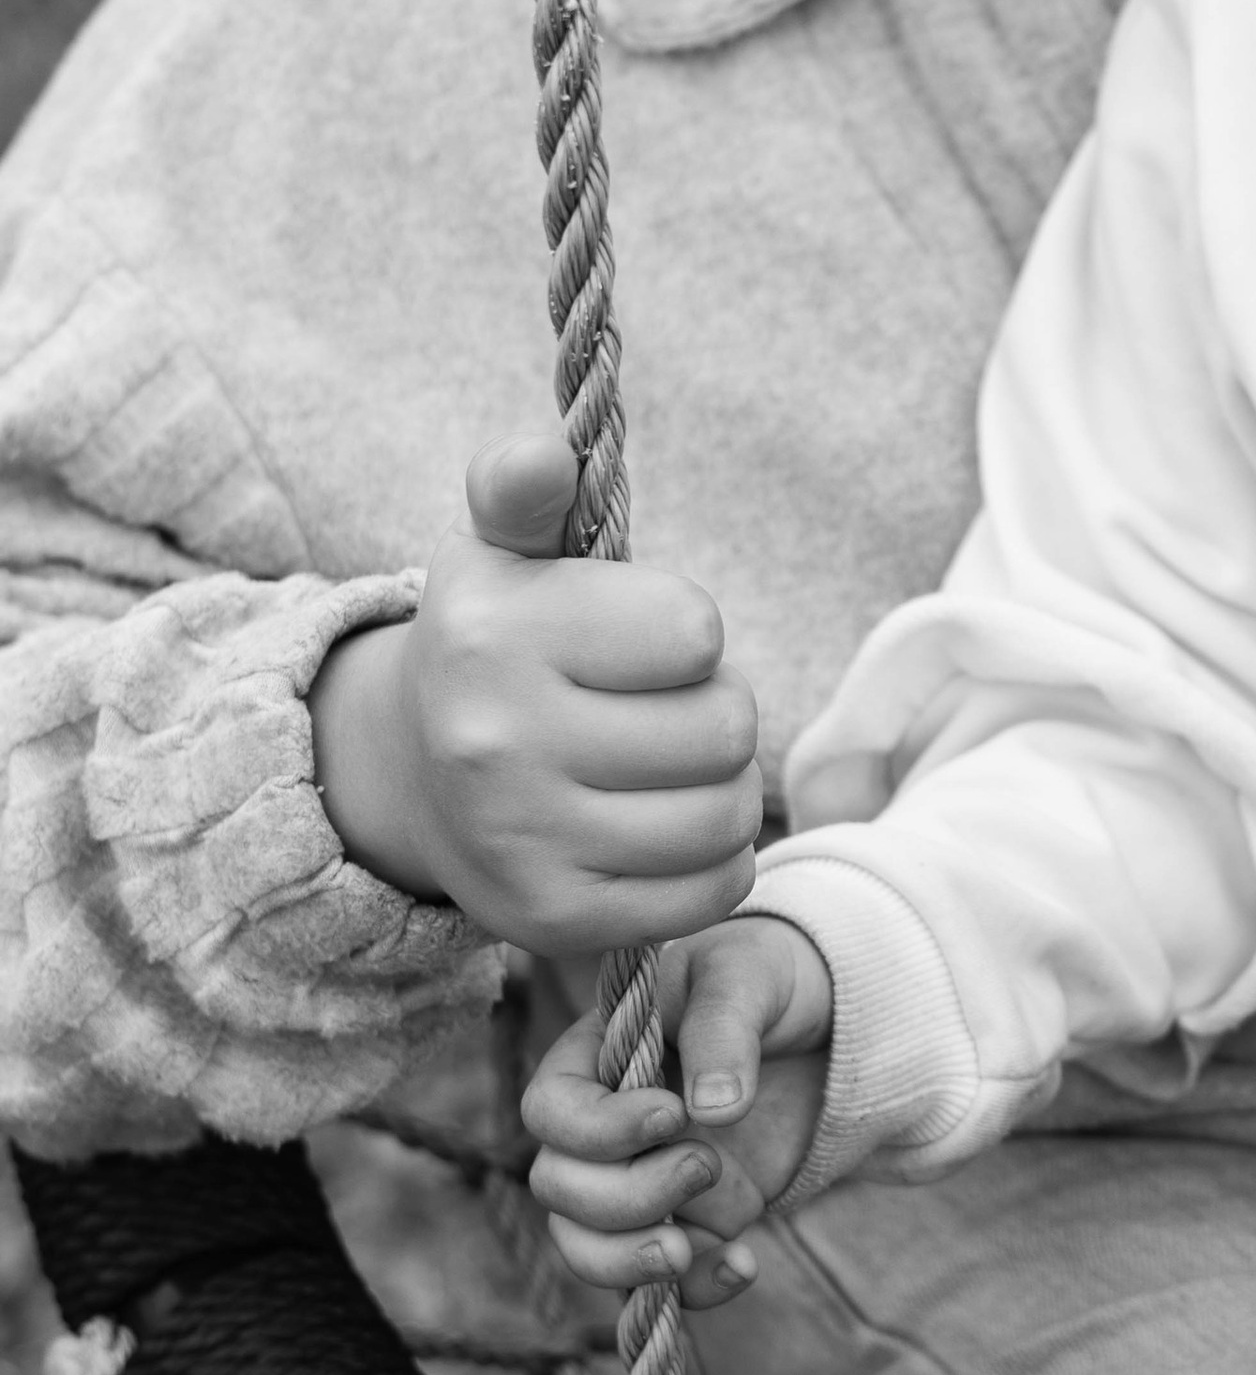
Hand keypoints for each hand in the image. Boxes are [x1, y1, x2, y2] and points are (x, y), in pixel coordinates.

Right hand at [310, 431, 762, 953]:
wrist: (409, 777)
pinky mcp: (555, 919)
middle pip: (725, 727)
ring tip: (672, 767)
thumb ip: (525, 490)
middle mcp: (495, 743)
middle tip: (664, 710)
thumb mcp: (498, 553)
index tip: (642, 641)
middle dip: (715, 710)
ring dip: (723, 788)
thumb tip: (542, 456)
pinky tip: (667, 829)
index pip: (696, 631)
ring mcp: (522, 841)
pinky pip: (712, 890)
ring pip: (726, 814)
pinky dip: (714, 861)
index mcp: (492, 634)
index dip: (687, 631)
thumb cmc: (494, 647)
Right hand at [522, 913, 834, 1309]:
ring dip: (632, 1260)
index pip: (550, 1111)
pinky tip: (745, 1265)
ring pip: (588, 1246)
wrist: (822, 1026)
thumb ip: (724, 1027)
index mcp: (593, 1056)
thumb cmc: (765, 980)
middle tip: (705, 1165)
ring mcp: (637, 1181)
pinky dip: (695, 1289)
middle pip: (559, 1189)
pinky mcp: (684, 1221)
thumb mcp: (749, 976)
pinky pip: (658, 1280)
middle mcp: (600, 1128)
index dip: (599, 1129)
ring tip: (691, 1250)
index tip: (673, 1114)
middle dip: (627, 1196)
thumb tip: (713, 1109)